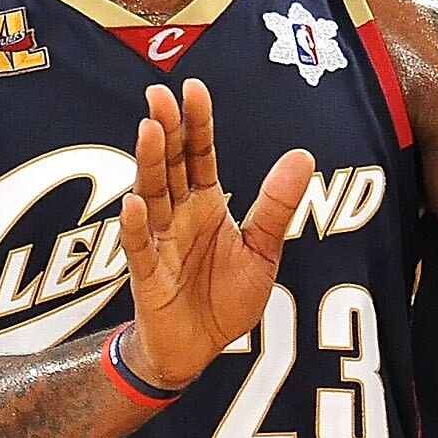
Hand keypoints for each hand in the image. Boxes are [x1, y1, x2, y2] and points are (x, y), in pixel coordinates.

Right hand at [117, 79, 315, 390]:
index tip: (192, 87)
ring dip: (149, 164)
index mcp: (205, 205)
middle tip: (158, 94)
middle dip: (166, 131)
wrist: (199, 350)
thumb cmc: (225, 297)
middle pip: (170, 166)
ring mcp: (159, 244)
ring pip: (152, 197)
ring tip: (149, 130)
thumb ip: (277, 206)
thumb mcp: (263, 250)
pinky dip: (135, 227)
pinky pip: (139, 249)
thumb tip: (302, 155)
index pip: (199, 155)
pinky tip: (134, 203)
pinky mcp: (147, 278)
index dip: (197, 124)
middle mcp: (178, 217)